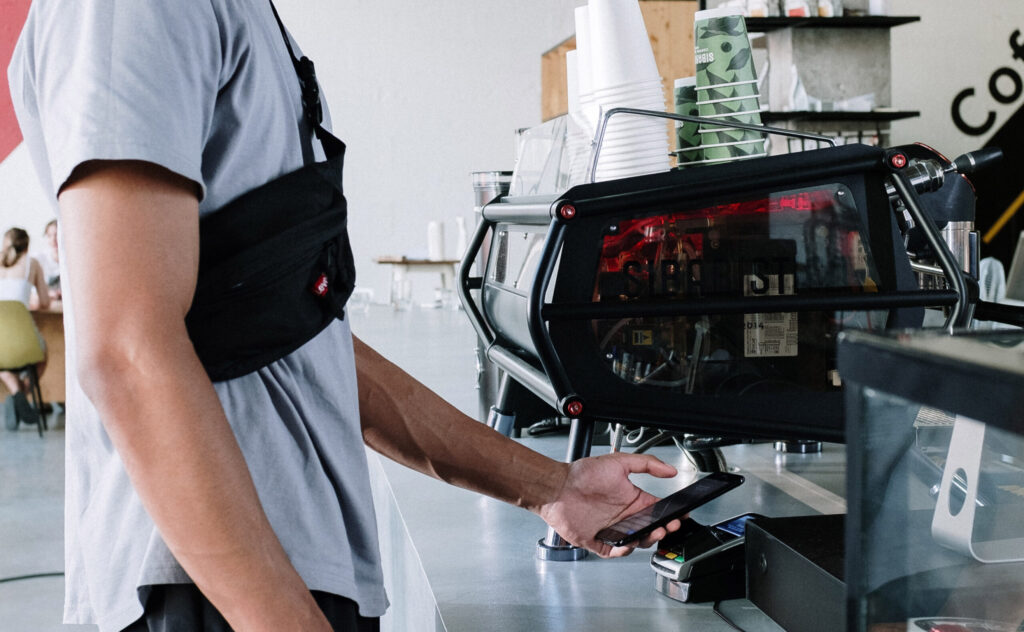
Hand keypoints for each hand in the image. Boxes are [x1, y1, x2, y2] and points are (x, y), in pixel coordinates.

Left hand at [538, 452, 681, 557]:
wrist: (557, 486)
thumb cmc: (583, 474)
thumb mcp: (619, 462)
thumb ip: (647, 464)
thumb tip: (669, 470)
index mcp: (631, 499)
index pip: (657, 510)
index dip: (670, 514)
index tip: (681, 514)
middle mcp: (623, 516)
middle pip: (650, 528)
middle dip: (663, 529)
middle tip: (669, 525)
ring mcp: (611, 529)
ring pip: (636, 541)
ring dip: (646, 539)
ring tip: (652, 532)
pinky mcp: (597, 541)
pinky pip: (613, 551)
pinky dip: (622, 550)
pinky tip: (628, 543)